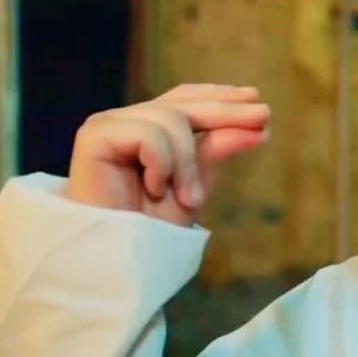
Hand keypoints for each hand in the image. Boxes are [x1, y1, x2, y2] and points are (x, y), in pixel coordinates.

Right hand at [66, 84, 269, 225]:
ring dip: (188, 163)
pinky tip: (155, 188)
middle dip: (227, 112)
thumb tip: (258, 125)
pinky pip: (148, 134)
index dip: (219, 97)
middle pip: (183, 104)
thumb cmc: (151, 229)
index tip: (256, 99)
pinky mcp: (94, 137)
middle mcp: (126, 122)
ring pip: (171, 120)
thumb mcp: (195, 185)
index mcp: (147, 130)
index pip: (185, 100)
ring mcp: (108, 126)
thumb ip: (217, 151)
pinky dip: (162, 163)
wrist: (118, 260)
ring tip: (190, 198)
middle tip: (263, 118)